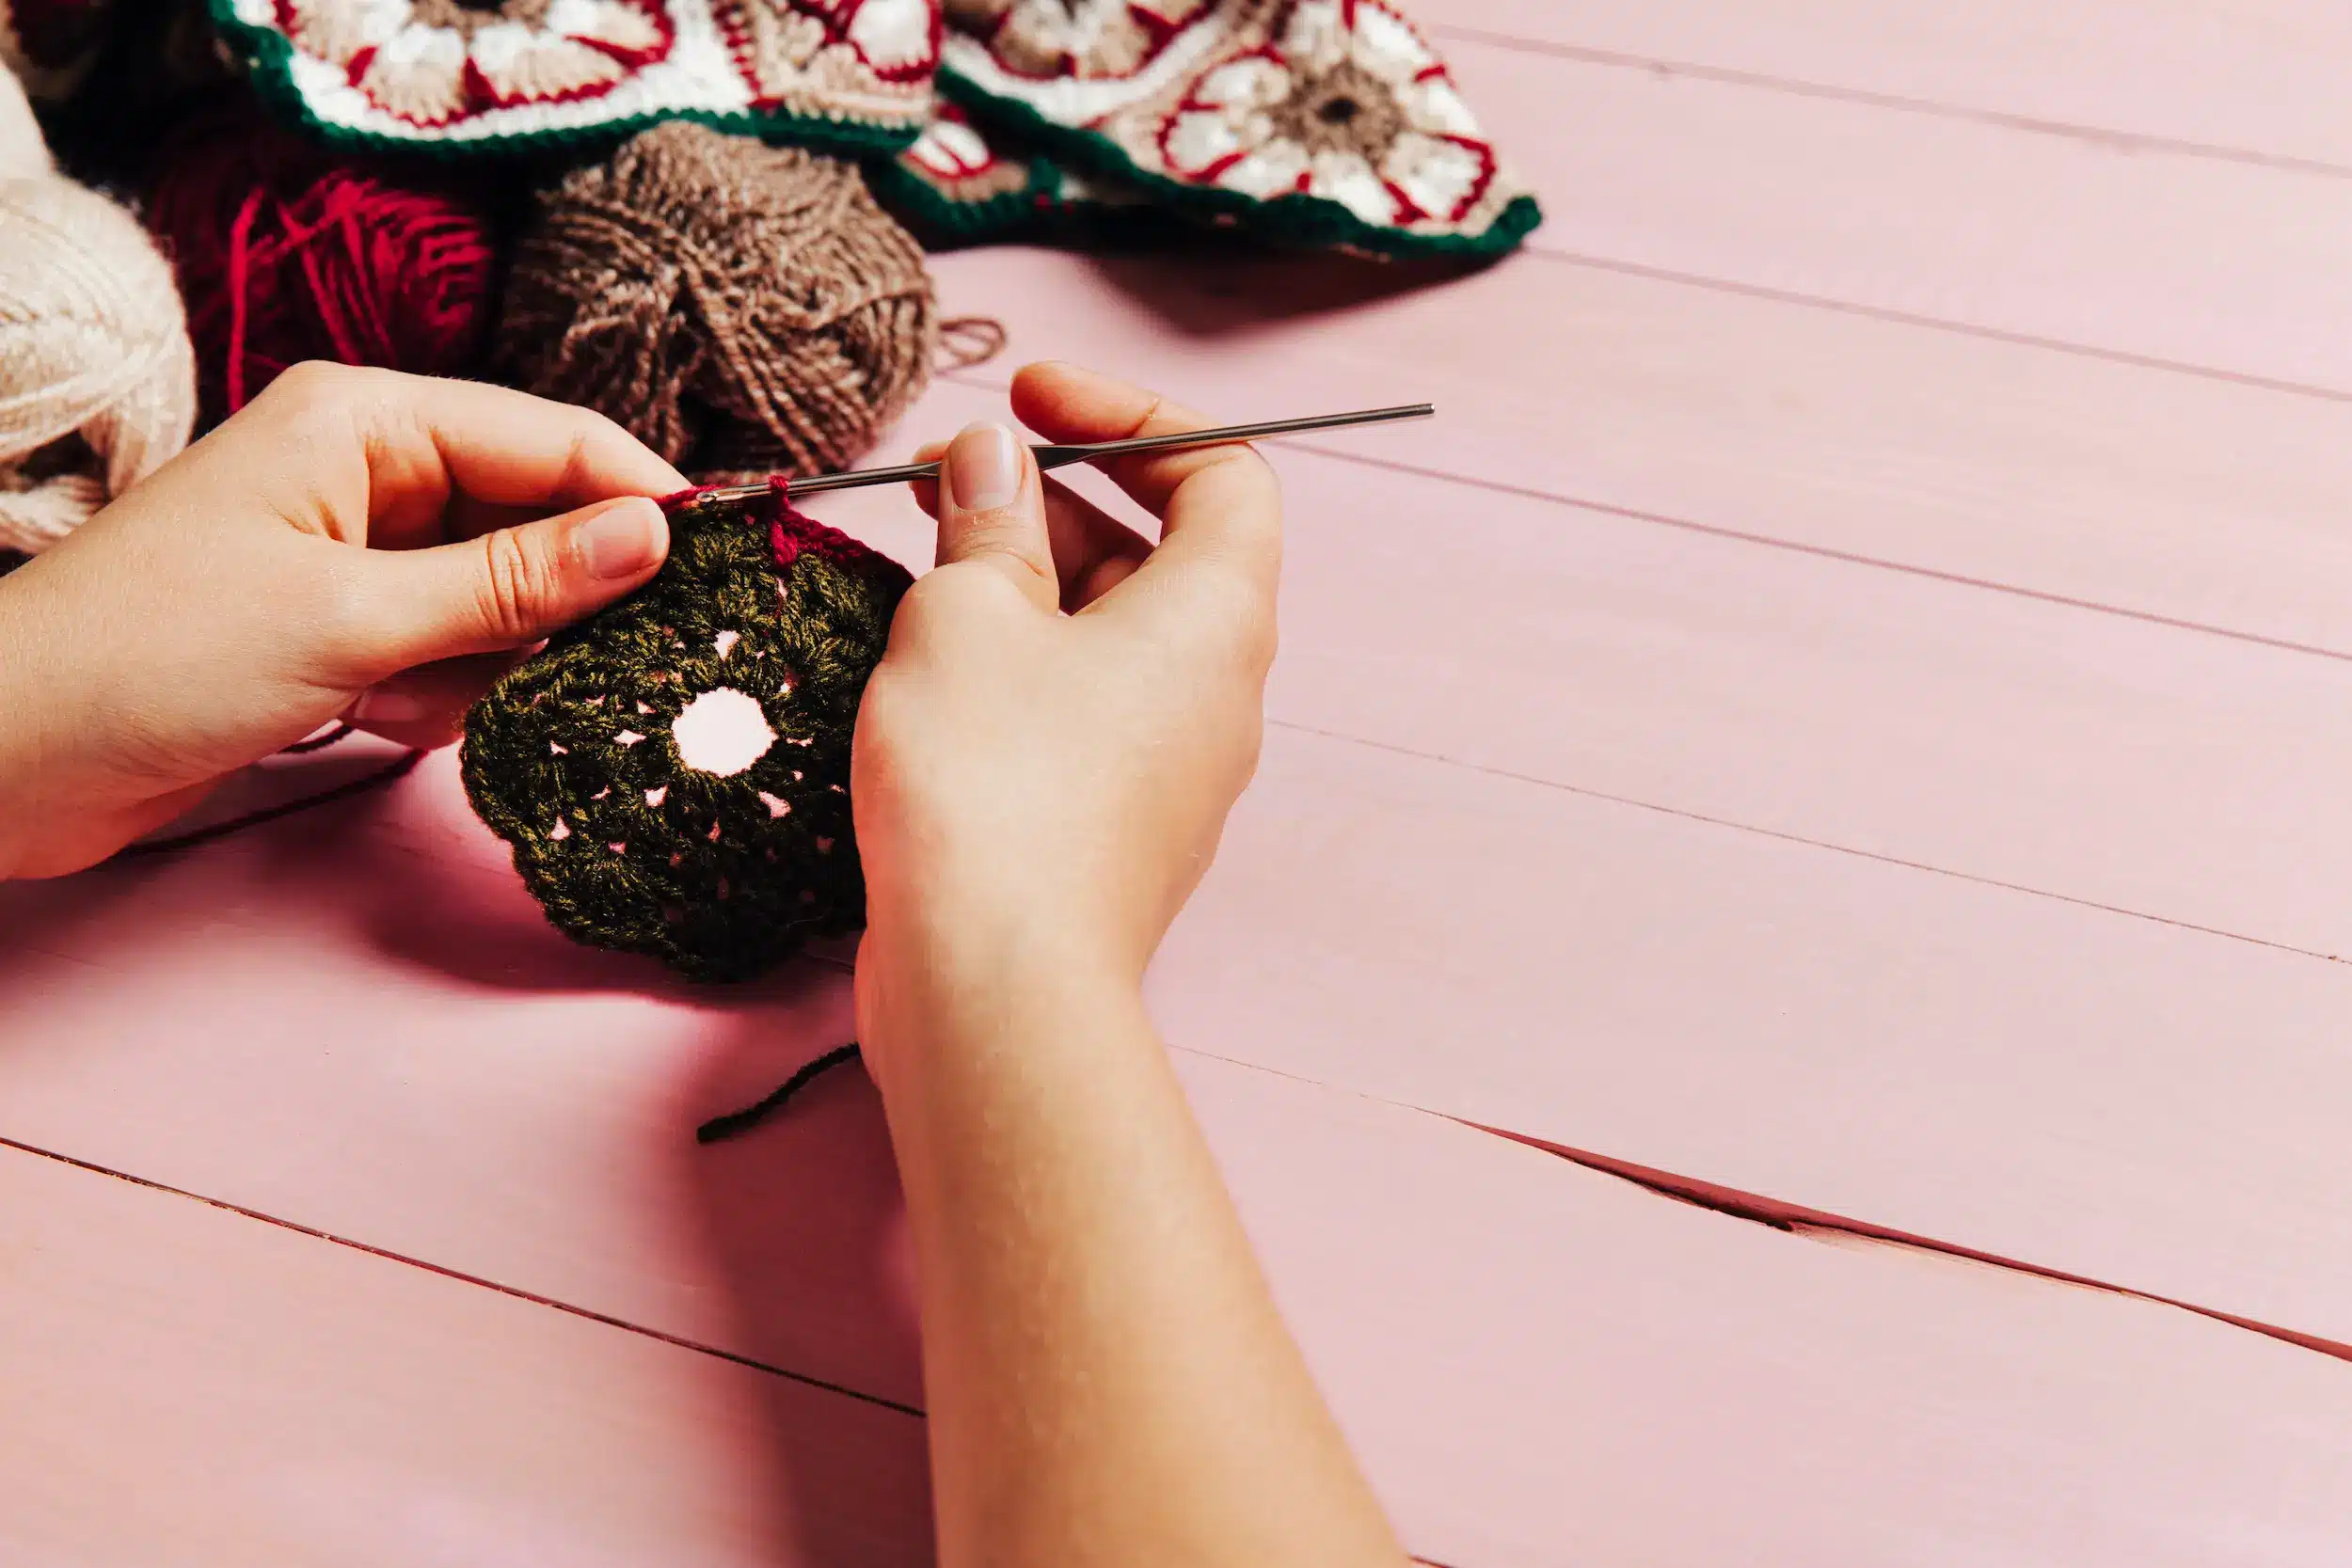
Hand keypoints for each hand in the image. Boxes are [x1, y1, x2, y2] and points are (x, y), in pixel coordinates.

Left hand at [0, 362, 685, 877]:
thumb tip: (656, 537)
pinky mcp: (342, 625)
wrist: (5, 760)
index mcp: (367, 419)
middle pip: (536, 519)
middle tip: (596, 669)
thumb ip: (515, 582)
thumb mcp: (356, 620)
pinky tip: (379, 720)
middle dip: (558, 601)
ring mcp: (356, 551)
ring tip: (414, 701)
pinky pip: (454, 650)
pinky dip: (442, 695)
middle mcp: (369, 469)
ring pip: (503, 597)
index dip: (643, 500)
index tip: (727, 571)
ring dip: (489, 663)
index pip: (555, 439)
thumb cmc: (153, 660)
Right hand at [850, 361, 1280, 1059]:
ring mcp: (1173, 768)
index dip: (1133, 414)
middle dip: (1056, 493)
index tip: (1033, 398)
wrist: (996, 986)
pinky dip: (1019, 662)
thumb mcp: (970, 614)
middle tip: (950, 475)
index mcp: (1218, 616)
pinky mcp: (1115, 827)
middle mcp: (1219, 691)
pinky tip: (925, 661)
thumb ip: (987, 519)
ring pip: (1110, 634)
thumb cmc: (994, 785)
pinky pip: (1082, 710)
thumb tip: (991, 460)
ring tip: (920, 557)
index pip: (1226, 471)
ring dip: (1025, 579)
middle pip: (1159, 551)